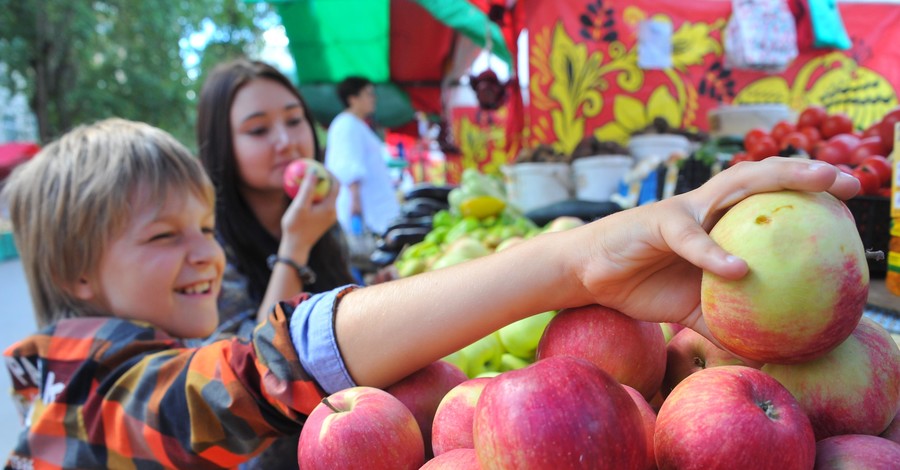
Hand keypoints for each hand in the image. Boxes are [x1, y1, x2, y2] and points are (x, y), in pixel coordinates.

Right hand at [279, 165, 337, 260]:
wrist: (295, 248)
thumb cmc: (296, 227)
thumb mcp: (299, 206)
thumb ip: (307, 188)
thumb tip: (314, 171)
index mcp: (331, 208)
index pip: (336, 184)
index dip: (329, 173)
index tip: (318, 166)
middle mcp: (333, 212)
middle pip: (333, 189)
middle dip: (324, 178)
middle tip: (313, 170)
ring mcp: (329, 217)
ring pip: (328, 196)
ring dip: (319, 187)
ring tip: (307, 179)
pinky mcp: (324, 220)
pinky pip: (322, 203)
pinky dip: (316, 196)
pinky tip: (303, 192)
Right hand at [574, 158, 860, 339]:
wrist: (589, 276)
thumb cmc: (642, 286)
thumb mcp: (694, 308)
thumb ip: (729, 319)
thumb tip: (771, 353)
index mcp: (719, 221)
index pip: (768, 198)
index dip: (808, 191)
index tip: (850, 196)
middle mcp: (707, 207)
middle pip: (763, 177)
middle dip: (808, 172)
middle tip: (850, 181)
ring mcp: (685, 210)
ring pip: (737, 184)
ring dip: (779, 180)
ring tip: (819, 186)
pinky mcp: (658, 223)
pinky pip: (692, 238)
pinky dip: (714, 254)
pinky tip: (738, 270)